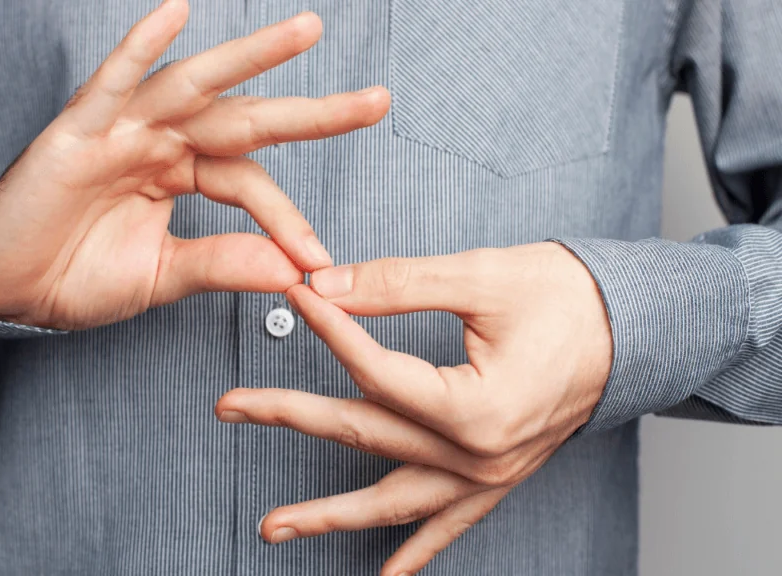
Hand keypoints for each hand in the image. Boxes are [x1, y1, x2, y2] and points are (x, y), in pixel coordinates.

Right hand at [0, 0, 389, 327]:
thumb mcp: (163, 276)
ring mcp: (122, 131)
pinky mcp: (78, 132)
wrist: (4, 289)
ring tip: (306, 32)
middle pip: (244, 118)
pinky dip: (140, 47)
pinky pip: (112, 81)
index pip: (249, 182)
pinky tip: (176, 10)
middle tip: (377, 102)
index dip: (286, 217)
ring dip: (250, 57)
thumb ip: (224, 264)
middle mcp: (159, 143)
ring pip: (194, 85)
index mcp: (180, 175)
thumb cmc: (75, 277)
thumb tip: (292, 270)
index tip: (316, 259)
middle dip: (310, 112)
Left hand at [215, 242, 612, 574]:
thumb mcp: (480, 278)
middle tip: (230, 405)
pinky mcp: (497, 477)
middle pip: (365, 435)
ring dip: (330, 514)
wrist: (637, 327)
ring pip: (393, 501)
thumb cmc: (569, 299)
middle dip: (289, 417)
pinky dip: (414, 552)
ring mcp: (488, 475)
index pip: (374, 371)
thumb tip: (324, 285)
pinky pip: (448, 526)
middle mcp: (479, 456)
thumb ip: (396, 284)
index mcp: (476, 407)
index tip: (294, 296)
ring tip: (273, 527)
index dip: (329, 330)